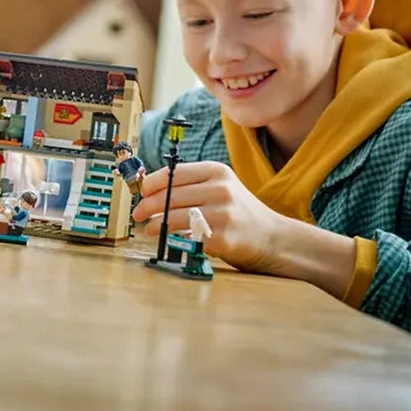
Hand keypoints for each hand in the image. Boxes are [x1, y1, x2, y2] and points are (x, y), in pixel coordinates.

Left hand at [132, 161, 286, 273]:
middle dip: (148, 206)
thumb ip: (191, 184)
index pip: (174, 173)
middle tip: (138, 213)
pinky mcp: (222, 238)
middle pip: (170, 195)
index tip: (140, 192)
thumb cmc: (238, 211)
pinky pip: (187, 238)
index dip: (151, 183)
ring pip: (174, 217)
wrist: (272, 237)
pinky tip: (167, 239)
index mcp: (217, 171)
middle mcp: (220, 189)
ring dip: (155, 224)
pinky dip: (173, 239)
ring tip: (148, 228)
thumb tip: (149, 189)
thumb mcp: (220, 186)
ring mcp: (222, 214)